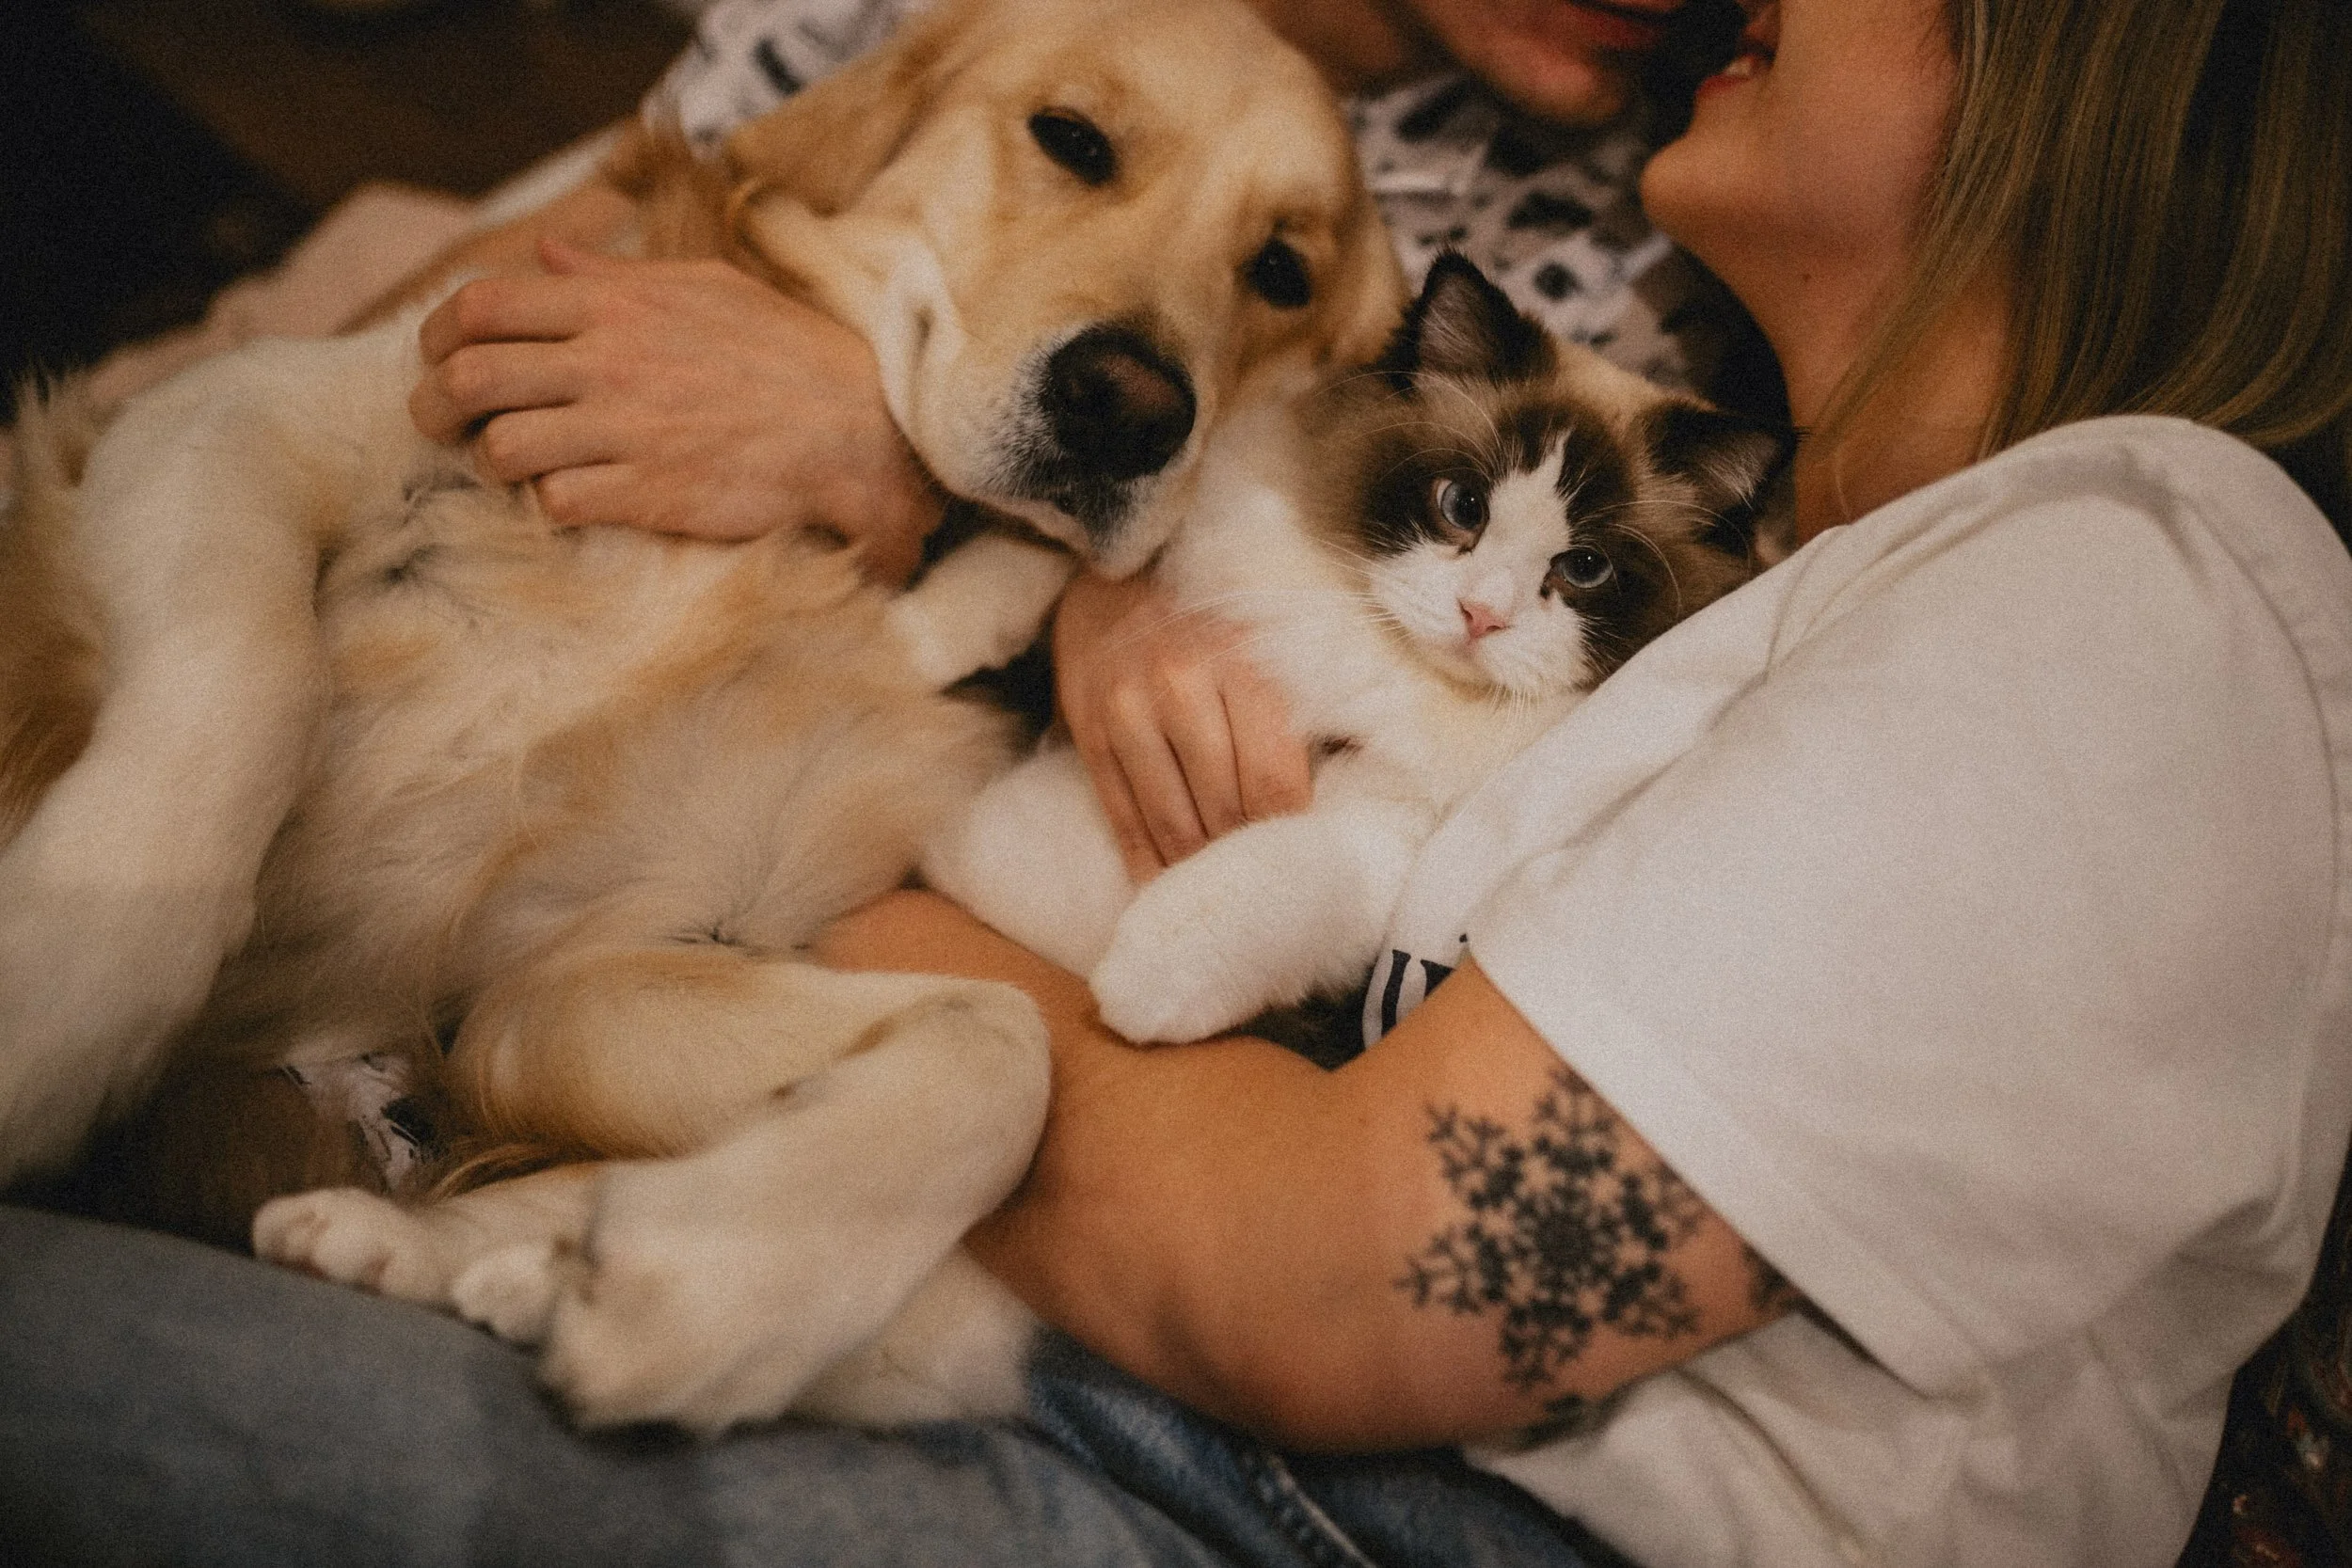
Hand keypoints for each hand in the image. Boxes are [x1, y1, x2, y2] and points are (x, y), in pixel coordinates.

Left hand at [409, 239, 941, 583]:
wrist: (851, 427)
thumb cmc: (783, 352)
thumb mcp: (702, 287)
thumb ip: (613, 276)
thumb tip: (544, 254)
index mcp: (614, 306)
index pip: (480, 306)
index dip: (436, 334)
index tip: (436, 357)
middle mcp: (607, 364)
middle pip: (467, 379)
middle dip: (433, 406)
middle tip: (441, 423)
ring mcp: (625, 432)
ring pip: (499, 448)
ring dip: (490, 461)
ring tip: (508, 465)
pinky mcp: (647, 494)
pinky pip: (556, 502)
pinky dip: (550, 503)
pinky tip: (572, 495)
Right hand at [1052, 571, 1311, 880]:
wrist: (1112, 579)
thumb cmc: (1208, 622)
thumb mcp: (1265, 641)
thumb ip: (1305, 704)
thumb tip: (1363, 771)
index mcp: (1242, 665)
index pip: (1272, 779)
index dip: (1286, 832)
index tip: (1300, 859)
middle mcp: (1181, 687)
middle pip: (1223, 806)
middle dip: (1243, 854)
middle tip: (1263, 887)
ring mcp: (1127, 712)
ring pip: (1169, 819)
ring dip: (1195, 865)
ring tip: (1215, 889)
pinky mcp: (1090, 732)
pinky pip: (1120, 815)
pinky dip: (1144, 859)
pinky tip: (1161, 885)